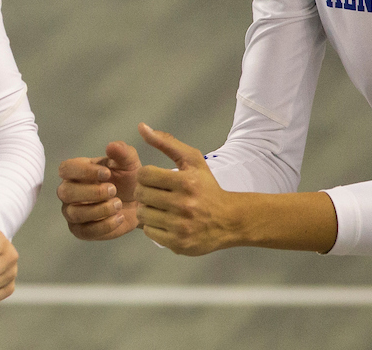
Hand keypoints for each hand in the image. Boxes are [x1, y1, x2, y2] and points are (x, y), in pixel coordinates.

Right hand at [57, 140, 140, 239]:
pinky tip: (119, 217)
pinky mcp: (81, 231)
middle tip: (113, 190)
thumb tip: (111, 146)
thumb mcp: (129, 162)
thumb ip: (122, 152)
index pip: (66, 169)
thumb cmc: (128, 178)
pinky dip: (104, 226)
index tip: (108, 173)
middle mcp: (69, 192)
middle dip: (91, 192)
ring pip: (74, 213)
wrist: (139, 204)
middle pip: (65, 192)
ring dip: (99, 210)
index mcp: (76, 171)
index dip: (84, 171)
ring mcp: (72, 212)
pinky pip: (85, 231)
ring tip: (118, 205)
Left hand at [134, 123, 235, 255]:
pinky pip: (149, 232)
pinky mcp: (179, 244)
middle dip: (145, 192)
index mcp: (186, 182)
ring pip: (143, 214)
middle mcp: (183, 205)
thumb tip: (141, 127)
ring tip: (159, 207)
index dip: (145, 176)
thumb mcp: (192, 160)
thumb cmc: (207, 187)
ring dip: (148, 209)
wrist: (230, 220)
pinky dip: (154, 226)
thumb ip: (166, 142)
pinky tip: (165, 221)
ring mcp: (181, 226)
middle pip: (141, 195)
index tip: (154, 179)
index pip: (144, 175)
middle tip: (155, 193)